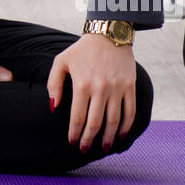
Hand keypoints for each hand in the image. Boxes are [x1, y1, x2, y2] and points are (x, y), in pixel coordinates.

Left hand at [46, 34, 136, 151]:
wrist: (108, 34)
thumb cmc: (82, 50)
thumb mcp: (61, 62)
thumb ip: (54, 84)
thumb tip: (54, 107)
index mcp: (82, 84)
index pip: (77, 117)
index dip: (74, 133)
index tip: (72, 142)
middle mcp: (100, 88)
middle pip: (95, 123)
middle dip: (89, 140)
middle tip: (85, 150)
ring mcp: (117, 88)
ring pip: (114, 121)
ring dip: (108, 138)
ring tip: (104, 148)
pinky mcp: (130, 86)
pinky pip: (130, 111)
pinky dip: (126, 127)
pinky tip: (121, 136)